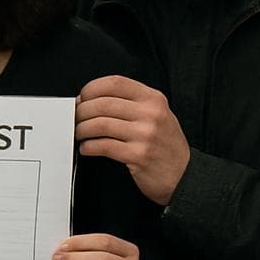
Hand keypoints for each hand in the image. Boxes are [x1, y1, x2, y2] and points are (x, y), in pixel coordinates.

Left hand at [75, 75, 190, 205]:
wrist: (185, 176)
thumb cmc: (166, 146)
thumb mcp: (158, 115)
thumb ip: (132, 104)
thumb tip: (93, 100)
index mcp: (154, 99)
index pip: (115, 83)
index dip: (92, 88)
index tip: (82, 97)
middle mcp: (151, 114)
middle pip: (103, 103)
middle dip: (81, 111)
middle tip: (74, 118)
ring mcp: (145, 134)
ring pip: (100, 124)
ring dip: (82, 129)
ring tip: (79, 134)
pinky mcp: (138, 155)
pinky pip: (103, 146)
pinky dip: (89, 146)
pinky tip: (87, 148)